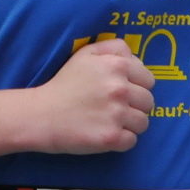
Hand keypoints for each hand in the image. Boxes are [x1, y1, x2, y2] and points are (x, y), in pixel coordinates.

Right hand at [32, 39, 154, 153]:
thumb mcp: (86, 54)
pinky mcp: (111, 137)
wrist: (41, 114)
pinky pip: (132, 141)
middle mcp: (119, 89)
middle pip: (148, 102)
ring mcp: (116, 114)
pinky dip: (120, 140)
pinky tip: (105, 133)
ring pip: (143, 123)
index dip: (136, 87)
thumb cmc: (64, 83)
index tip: (121, 92)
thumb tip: (136, 59)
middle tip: (113, 108)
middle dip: (134, 106)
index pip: (148, 80)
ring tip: (109, 121)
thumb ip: (114, 48)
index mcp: (117, 66)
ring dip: (129, 124)